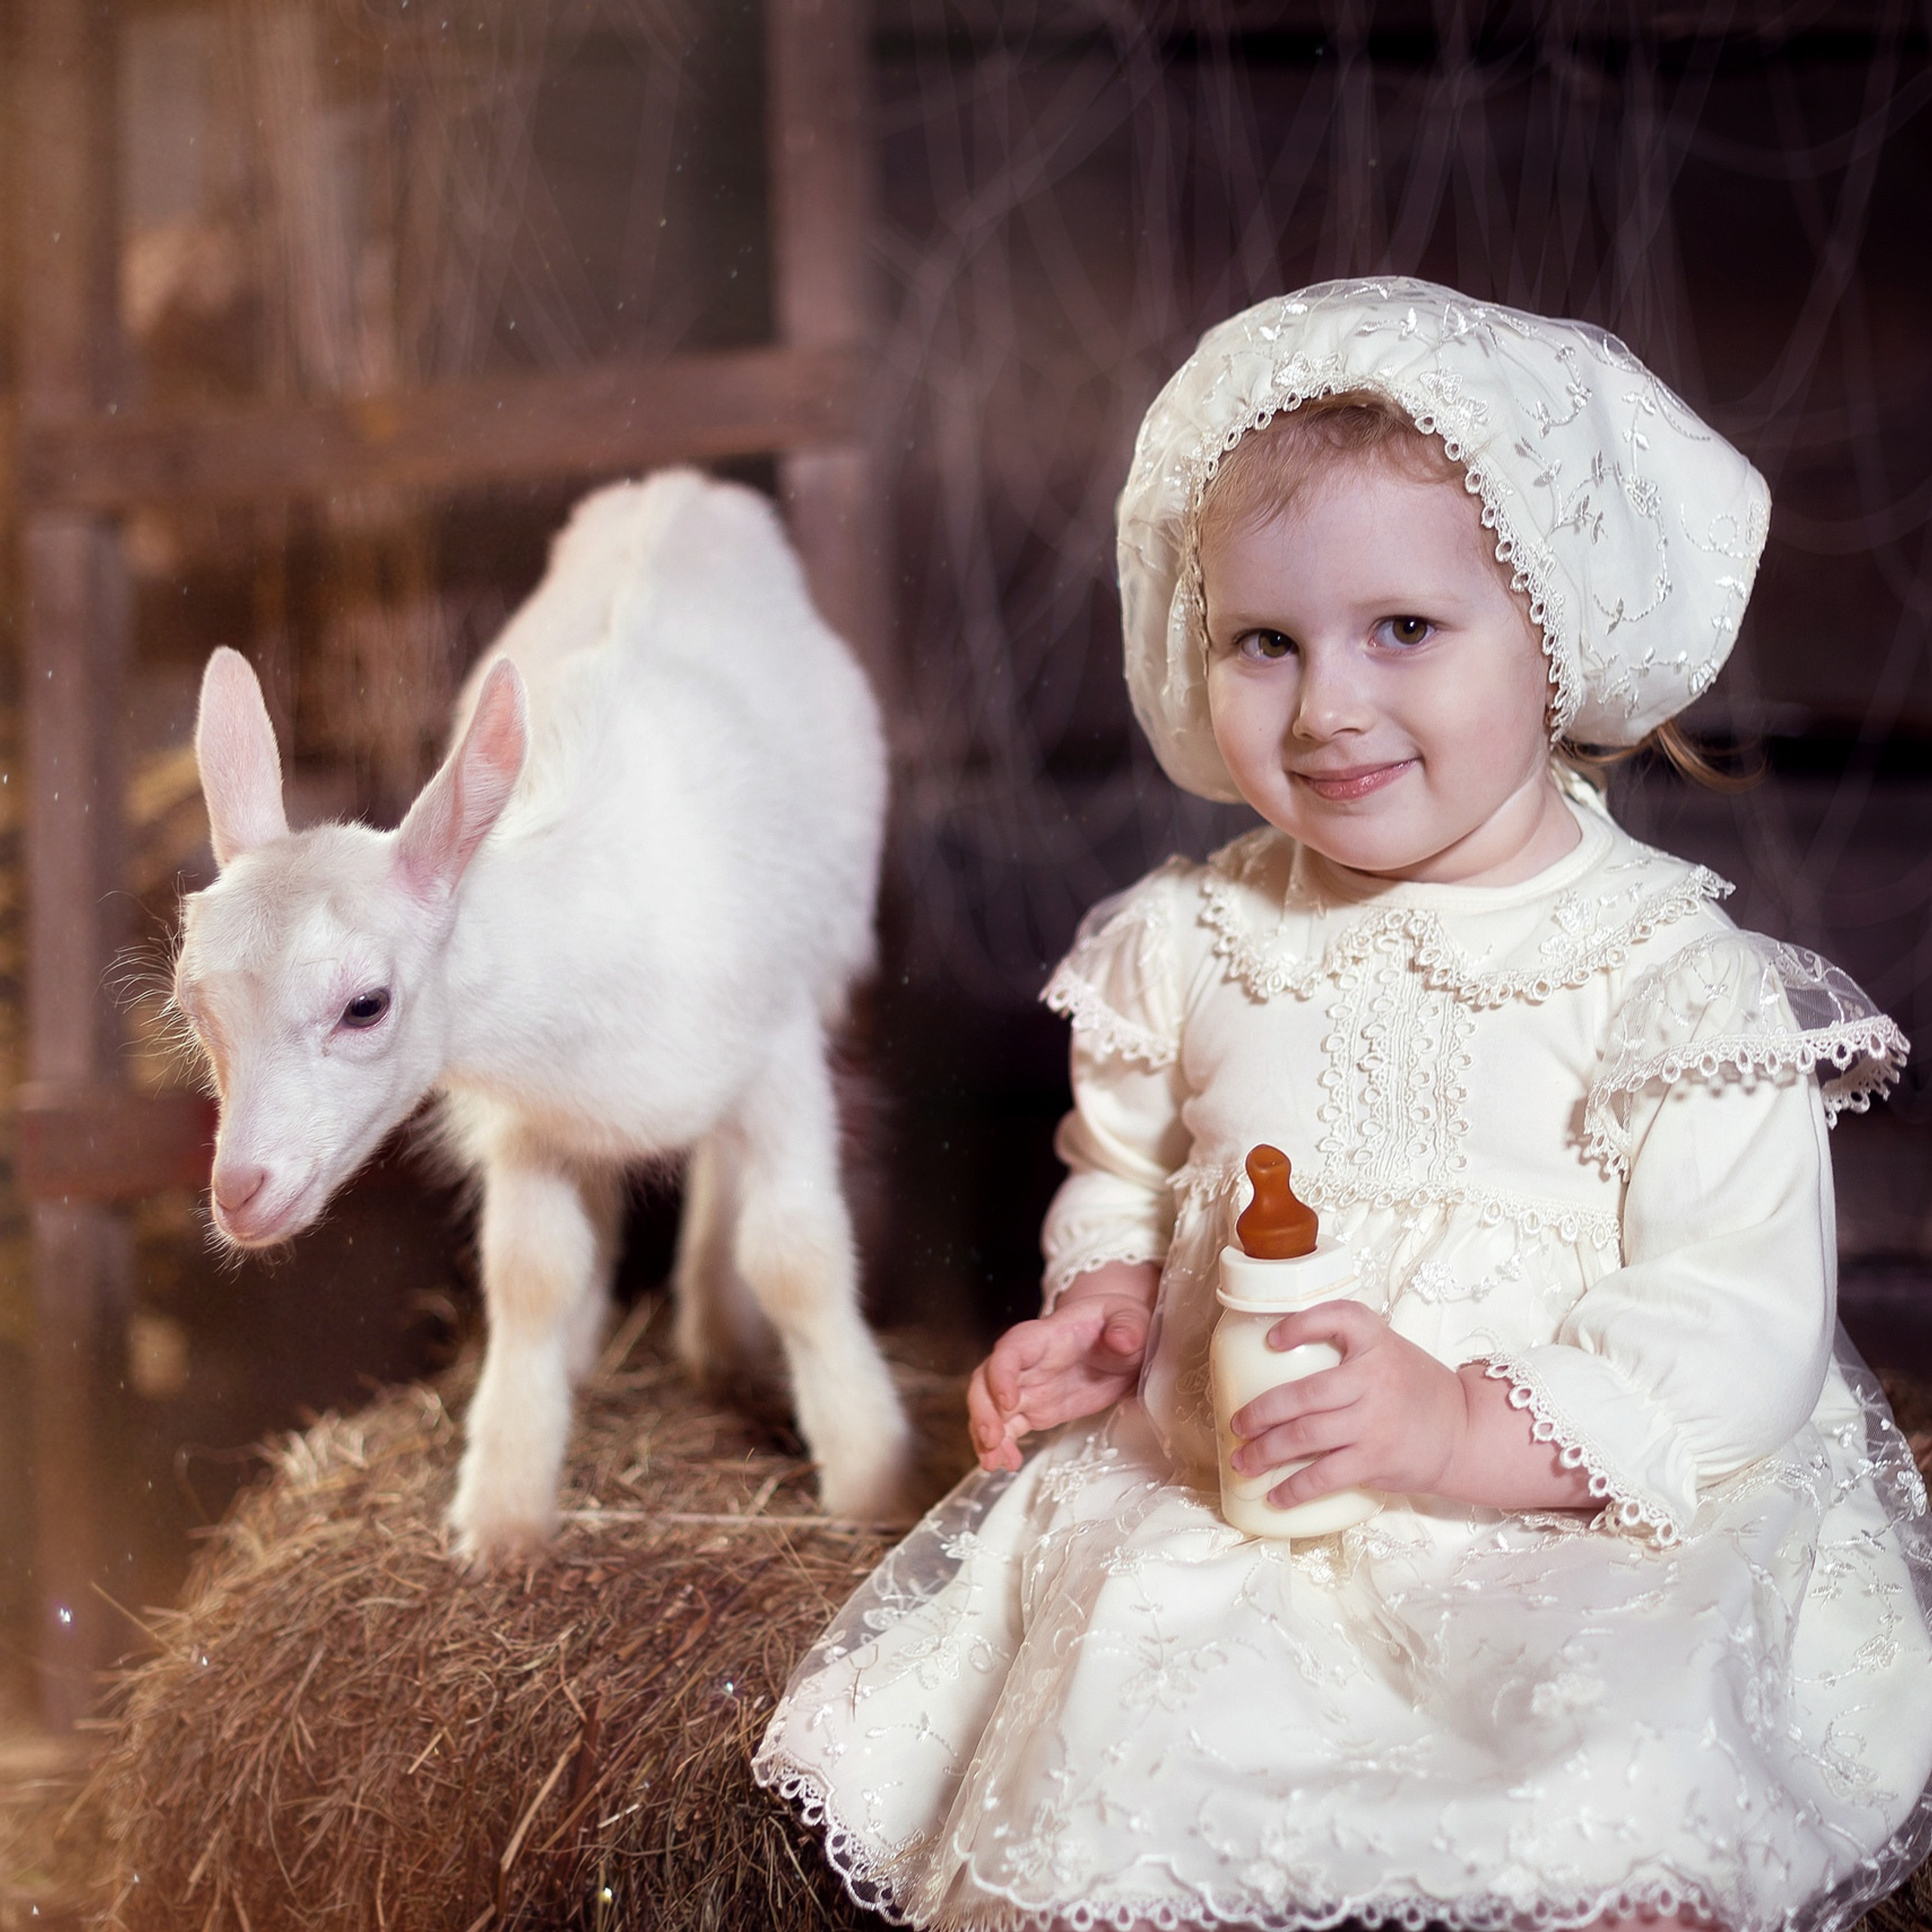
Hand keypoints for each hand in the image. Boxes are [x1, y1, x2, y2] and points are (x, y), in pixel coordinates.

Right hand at [967, 1267, 1156, 1472]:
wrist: (1124, 1344)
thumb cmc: (1121, 1324)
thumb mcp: (1130, 1319)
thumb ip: (1126, 1326)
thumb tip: (1123, 1340)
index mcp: (1044, 1337)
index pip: (1010, 1351)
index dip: (1002, 1374)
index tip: (1010, 1402)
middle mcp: (1027, 1363)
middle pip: (986, 1380)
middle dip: (982, 1410)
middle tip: (993, 1439)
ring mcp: (1027, 1388)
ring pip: (989, 1407)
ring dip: (985, 1434)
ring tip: (994, 1462)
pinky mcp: (1033, 1410)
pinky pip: (1007, 1427)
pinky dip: (999, 1446)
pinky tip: (1004, 1464)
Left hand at [1229, 1300, 1469, 1507]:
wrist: (1464, 1432)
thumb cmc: (1416, 1387)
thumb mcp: (1389, 1349)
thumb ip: (1349, 1345)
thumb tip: (1280, 1352)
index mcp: (1376, 1342)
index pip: (1338, 1318)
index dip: (1301, 1325)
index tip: (1271, 1339)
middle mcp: (1373, 1379)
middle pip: (1303, 1395)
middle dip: (1260, 1412)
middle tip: (1236, 1423)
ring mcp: (1374, 1423)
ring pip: (1304, 1437)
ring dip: (1265, 1452)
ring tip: (1242, 1461)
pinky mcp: (1376, 1461)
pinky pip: (1324, 1476)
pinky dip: (1294, 1488)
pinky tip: (1275, 1495)